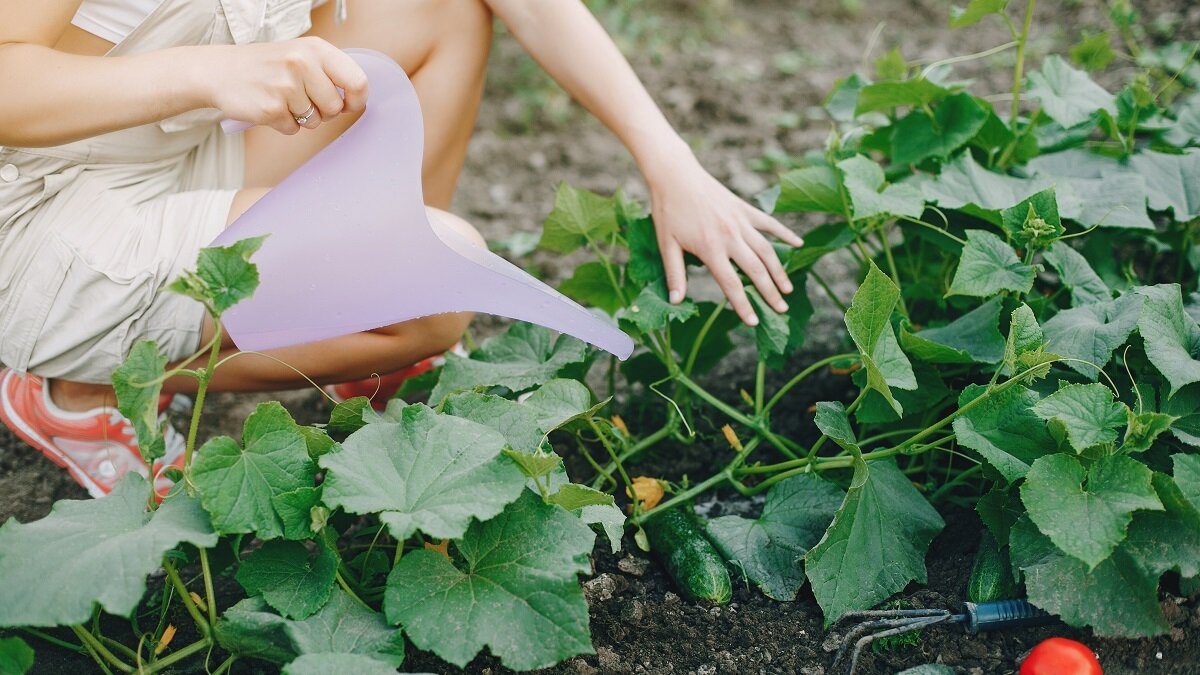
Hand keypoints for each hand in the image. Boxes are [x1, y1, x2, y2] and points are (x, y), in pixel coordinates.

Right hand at [201, 37, 367, 134]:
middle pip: (336, 108)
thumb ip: (330, 72)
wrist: (220, 71)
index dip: (356, 99)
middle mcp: (302, 64)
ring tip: (282, 99)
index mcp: (316, 49)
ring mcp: (286, 87)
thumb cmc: (267, 65)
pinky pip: (293, 130)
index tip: (349, 104)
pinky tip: (270, 106)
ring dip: (301, 117)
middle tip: (303, 99)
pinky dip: (283, 124)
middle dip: (324, 111)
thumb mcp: (301, 54)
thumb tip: (357, 99)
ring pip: (315, 121)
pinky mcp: (271, 109)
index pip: (357, 81)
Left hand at [648, 159, 804, 325]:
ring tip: (788, 289)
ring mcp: (740, 222)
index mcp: (710, 248)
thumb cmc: (668, 211)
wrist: (675, 175)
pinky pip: (770, 224)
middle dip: (770, 293)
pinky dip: (785, 234)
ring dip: (779, 271)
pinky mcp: (745, 209)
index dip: (743, 305)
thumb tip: (676, 301)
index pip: (731, 284)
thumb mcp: (666, 244)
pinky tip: (798, 245)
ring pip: (767, 250)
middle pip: (756, 271)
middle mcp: (730, 236)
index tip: (753, 322)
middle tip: (781, 310)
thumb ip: (675, 274)